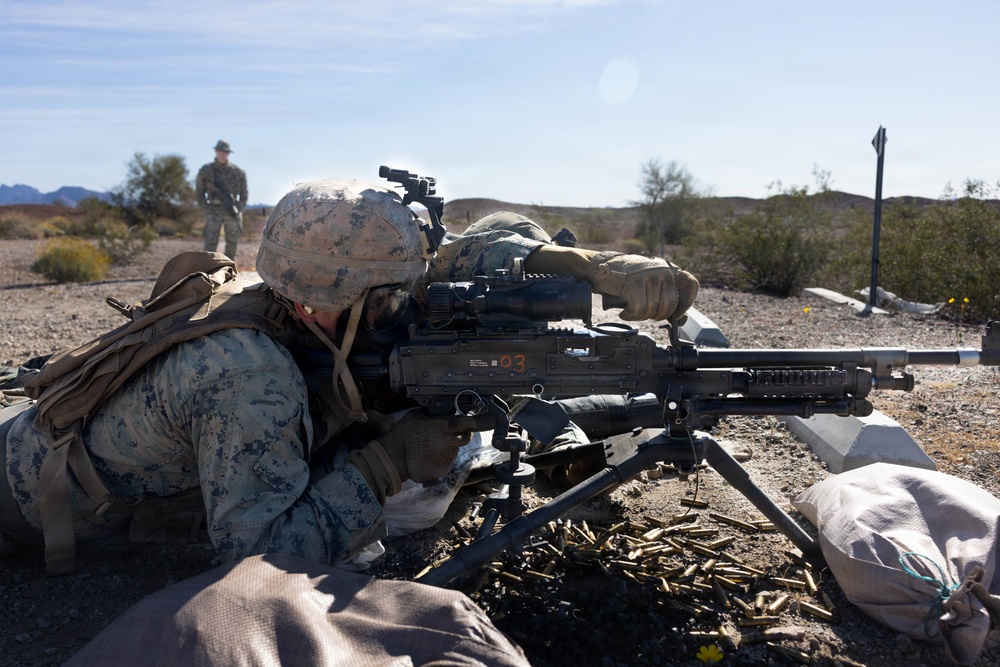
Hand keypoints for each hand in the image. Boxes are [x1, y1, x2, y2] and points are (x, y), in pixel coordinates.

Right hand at [375, 410, 495, 483]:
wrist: (393, 459)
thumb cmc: (403, 434)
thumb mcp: (417, 416)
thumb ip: (434, 415)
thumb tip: (443, 411)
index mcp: (441, 427)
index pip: (466, 423)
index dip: (481, 421)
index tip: (491, 419)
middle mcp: (447, 443)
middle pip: (466, 437)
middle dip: (463, 434)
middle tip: (450, 433)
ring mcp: (445, 458)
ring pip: (455, 450)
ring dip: (449, 447)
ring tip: (432, 446)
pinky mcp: (442, 470)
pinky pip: (447, 462)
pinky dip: (442, 459)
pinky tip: (429, 456)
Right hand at [589, 252, 698, 320]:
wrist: (600, 267)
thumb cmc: (624, 278)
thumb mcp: (649, 284)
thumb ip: (665, 298)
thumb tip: (682, 319)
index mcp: (668, 269)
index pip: (691, 284)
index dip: (686, 303)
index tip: (677, 314)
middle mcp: (661, 270)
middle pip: (670, 305)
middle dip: (656, 315)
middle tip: (644, 313)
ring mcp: (648, 275)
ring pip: (652, 309)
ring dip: (640, 316)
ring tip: (631, 311)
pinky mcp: (633, 283)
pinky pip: (638, 309)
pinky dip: (630, 315)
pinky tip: (625, 311)